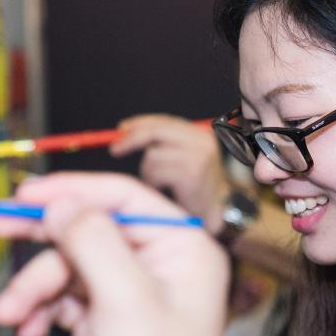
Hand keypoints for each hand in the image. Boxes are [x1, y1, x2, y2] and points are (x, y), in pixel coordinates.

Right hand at [0, 172, 230, 335]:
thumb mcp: (124, 302)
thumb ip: (92, 243)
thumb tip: (61, 202)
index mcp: (181, 248)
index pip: (121, 198)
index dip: (69, 191)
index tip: (22, 195)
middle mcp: (159, 263)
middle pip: (87, 229)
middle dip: (38, 239)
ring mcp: (131, 291)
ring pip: (67, 267)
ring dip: (33, 289)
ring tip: (11, 317)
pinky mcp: (107, 319)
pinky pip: (64, 298)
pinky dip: (41, 311)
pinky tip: (28, 332)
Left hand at [111, 115, 229, 232]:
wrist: (220, 215)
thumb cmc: (195, 192)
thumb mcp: (183, 160)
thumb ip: (162, 145)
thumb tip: (126, 133)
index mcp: (199, 135)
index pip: (163, 121)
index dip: (139, 123)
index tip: (121, 128)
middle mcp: (201, 141)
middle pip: (156, 131)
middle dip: (131, 139)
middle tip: (115, 149)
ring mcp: (198, 157)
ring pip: (152, 156)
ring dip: (148, 172)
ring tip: (159, 184)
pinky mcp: (191, 173)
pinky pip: (156, 172)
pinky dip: (153, 183)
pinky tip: (165, 190)